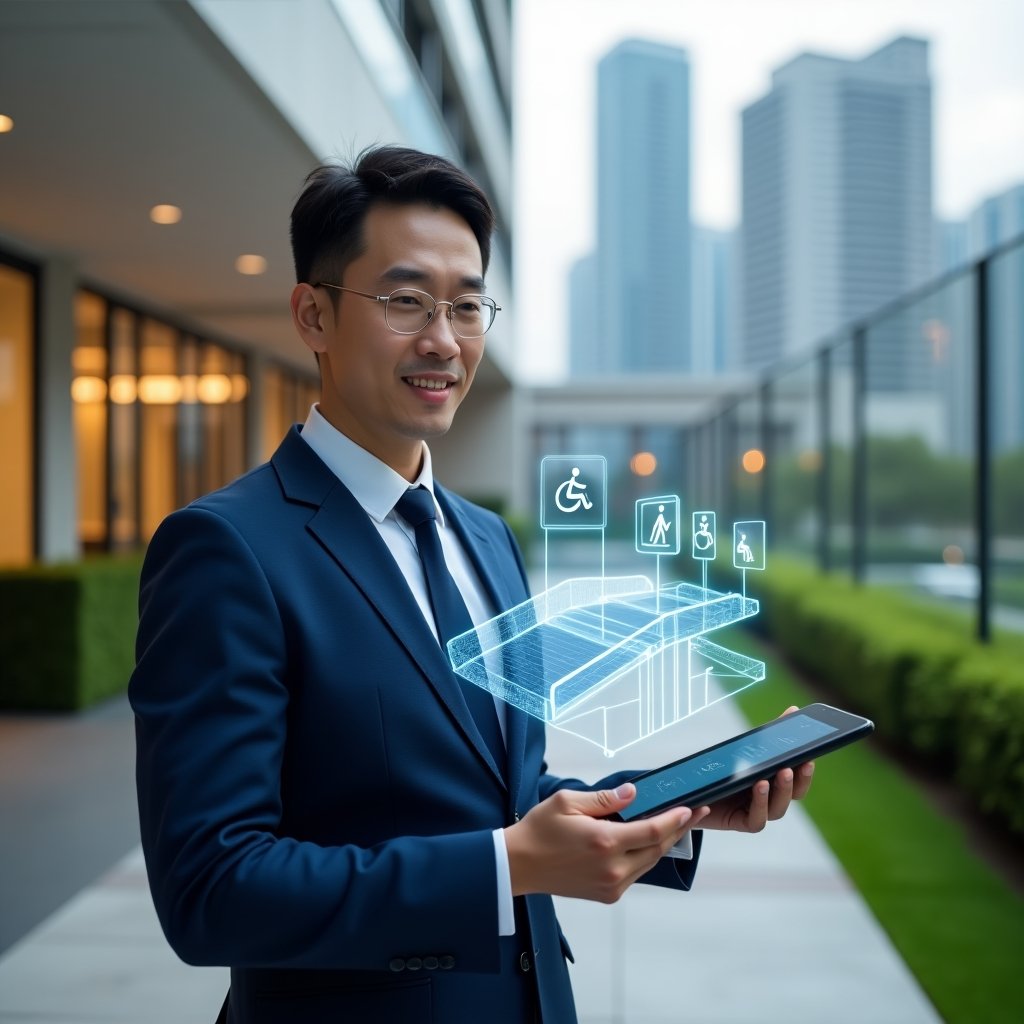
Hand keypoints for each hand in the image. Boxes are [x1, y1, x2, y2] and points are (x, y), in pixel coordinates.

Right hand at [505, 784, 708, 903]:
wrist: (519, 865)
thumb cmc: (540, 829)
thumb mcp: (568, 802)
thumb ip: (604, 799)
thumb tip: (633, 793)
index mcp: (605, 842)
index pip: (652, 831)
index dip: (675, 820)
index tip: (690, 808)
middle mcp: (613, 868)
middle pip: (657, 849)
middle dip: (678, 830)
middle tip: (694, 813)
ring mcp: (611, 885)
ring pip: (649, 862)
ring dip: (664, 844)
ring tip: (677, 825)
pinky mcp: (607, 895)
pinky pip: (636, 873)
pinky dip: (645, 856)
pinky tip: (648, 842)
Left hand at [699, 706, 815, 832]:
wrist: (695, 793)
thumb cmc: (726, 770)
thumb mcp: (747, 749)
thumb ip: (771, 734)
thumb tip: (794, 710)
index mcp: (775, 781)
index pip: (798, 780)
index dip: (805, 772)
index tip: (808, 758)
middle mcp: (770, 799)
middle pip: (792, 796)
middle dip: (794, 781)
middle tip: (791, 766)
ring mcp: (757, 812)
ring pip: (777, 809)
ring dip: (776, 794)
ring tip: (768, 777)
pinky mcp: (742, 822)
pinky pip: (756, 821)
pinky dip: (758, 807)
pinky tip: (756, 788)